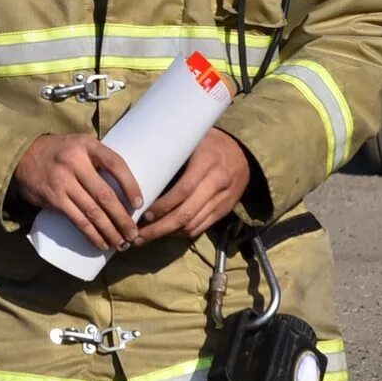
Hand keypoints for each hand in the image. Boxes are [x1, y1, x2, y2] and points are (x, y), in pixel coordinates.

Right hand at [11, 133, 143, 251]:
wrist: (23, 156)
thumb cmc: (59, 152)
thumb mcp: (80, 144)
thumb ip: (98, 158)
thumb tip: (126, 188)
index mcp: (87, 145)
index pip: (115, 164)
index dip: (130, 185)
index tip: (139, 204)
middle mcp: (75, 162)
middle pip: (105, 195)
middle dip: (122, 218)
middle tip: (133, 234)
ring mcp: (63, 181)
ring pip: (93, 212)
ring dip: (110, 231)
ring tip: (121, 243)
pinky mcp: (54, 198)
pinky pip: (78, 220)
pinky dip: (92, 234)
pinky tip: (101, 243)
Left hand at [135, 128, 250, 242]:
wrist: (243, 152)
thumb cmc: (209, 143)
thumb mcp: (192, 141)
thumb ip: (173, 156)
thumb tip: (142, 170)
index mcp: (206, 163)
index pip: (183, 190)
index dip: (163, 206)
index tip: (145, 214)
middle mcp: (216, 184)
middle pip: (186, 213)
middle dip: (160, 228)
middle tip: (137, 237)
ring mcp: (222, 200)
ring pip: (193, 224)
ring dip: (168, 234)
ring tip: (147, 238)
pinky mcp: (224, 210)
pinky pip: (201, 227)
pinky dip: (182, 233)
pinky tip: (167, 233)